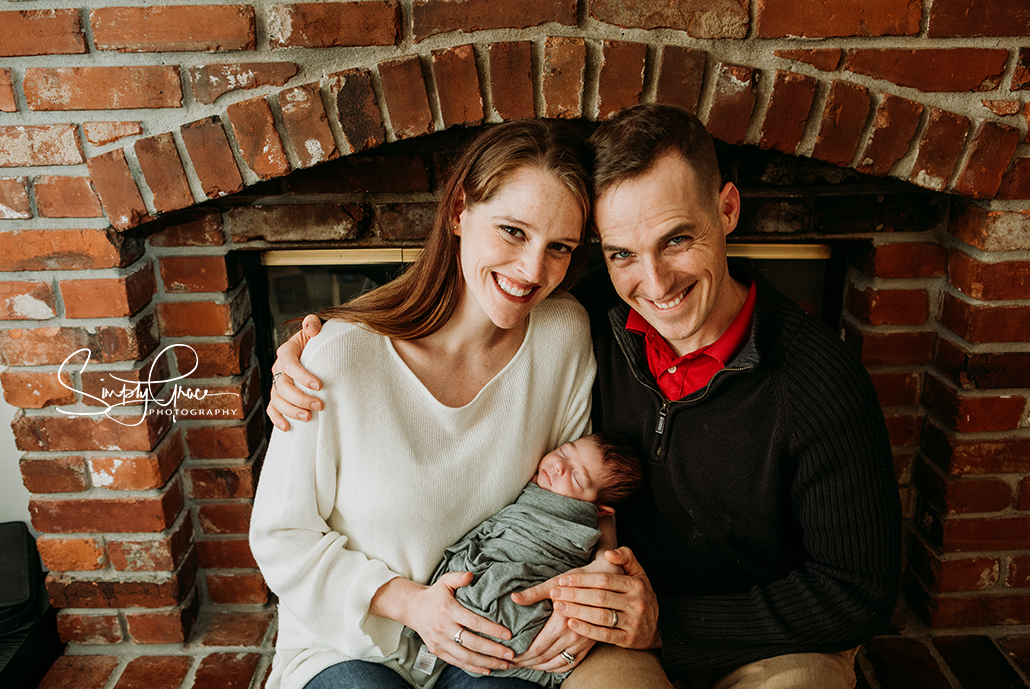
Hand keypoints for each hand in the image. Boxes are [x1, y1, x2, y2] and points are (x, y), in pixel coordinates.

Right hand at [267, 314, 323, 430]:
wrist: (317, 351)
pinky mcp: (278, 396)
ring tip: (309, 418)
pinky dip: (277, 419)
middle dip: (300, 397)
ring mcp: (277, 383)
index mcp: (287, 352)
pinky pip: (272, 409)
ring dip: (291, 411)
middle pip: (283, 386)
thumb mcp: (316, 329)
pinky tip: (287, 428)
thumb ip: (313, 324)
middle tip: (320, 405)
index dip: (302, 376)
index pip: (290, 364)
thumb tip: (311, 327)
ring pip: (277, 400)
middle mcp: (278, 368)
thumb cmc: (318, 340)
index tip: (319, 385)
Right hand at [395, 572, 517, 675]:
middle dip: (494, 651)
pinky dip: (473, 668)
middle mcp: (443, 628)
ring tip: (504, 664)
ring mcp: (440, 642)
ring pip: (466, 657)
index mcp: (448, 610)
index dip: (492, 630)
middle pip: (472, 643)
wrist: (412, 609)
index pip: (474, 622)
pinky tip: (487, 669)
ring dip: (487, 662)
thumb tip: (471, 575)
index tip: (508, 635)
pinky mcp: (438, 651)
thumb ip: (458, 577)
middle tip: (511, 654)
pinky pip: (457, 662)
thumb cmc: (434, 594)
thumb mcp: (445, 581)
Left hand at [511, 554, 620, 670]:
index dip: (522, 654)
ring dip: (540, 666)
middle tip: (511, 662)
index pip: (537, 647)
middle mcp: (576, 634)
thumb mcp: (557, 582)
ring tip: (524, 665)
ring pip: (558, 663)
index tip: (509, 654)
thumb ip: (535, 592)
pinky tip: (547, 667)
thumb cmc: (583, 577)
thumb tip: (514, 597)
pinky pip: (573, 663)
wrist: (614, 579)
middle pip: (545, 657)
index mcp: (564, 620)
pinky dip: (557, 668)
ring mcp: (586, 641)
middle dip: (527, 662)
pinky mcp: (591, 643)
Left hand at [549, 547, 660, 649]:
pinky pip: (604, 635)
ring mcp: (632, 622)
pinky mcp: (628, 639)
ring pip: (600, 616)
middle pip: (599, 597)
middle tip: (555, 593)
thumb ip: (626, 557)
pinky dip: (587, 630)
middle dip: (574, 595)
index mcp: (636, 584)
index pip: (604, 580)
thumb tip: (608, 552)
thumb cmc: (642, 595)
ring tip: (558, 606)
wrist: (661, 626)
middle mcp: (635, 603)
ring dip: (577, 611)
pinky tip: (571, 623)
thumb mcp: (640, 573)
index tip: (563, 580)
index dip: (582, 579)